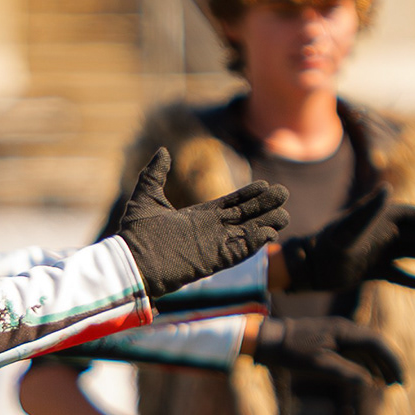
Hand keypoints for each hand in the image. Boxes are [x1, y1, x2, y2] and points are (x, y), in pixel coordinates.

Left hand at [110, 154, 287, 298]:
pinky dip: (254, 243)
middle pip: (243, 216)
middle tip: (283, 193)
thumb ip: (155, 174)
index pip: (229, 204)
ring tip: (284, 214)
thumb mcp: (145, 199)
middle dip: (263, 206)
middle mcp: (208, 231)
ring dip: (265, 224)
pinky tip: (269, 233)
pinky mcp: (211, 261)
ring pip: (245, 233)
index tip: (265, 184)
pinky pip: (238, 251)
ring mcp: (211, 247)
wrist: (129, 264)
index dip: (248, 195)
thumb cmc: (134, 235)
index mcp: (197, 217)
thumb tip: (163, 150)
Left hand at [248, 313, 406, 391]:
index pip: (377, 343)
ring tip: (389, 384)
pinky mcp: (333, 340)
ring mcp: (340, 334)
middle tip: (399, 384)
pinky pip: (355, 351)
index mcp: (345, 331)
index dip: (392, 360)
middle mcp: (346, 329)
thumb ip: (345, 372)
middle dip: (389, 364)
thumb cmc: (293, 351)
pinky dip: (365, 364)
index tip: (400, 377)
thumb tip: (368, 383)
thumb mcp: (319, 365)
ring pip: (366, 349)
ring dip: (379, 366)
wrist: (271, 339)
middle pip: (376, 346)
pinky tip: (371, 378)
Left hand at [281, 191, 414, 297]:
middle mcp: (380, 234)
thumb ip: (368, 212)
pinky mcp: (375, 271)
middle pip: (414, 234)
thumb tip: (387, 189)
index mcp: (375, 219)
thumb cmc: (327, 247)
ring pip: (411, 253)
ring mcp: (379, 253)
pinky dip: (414, 280)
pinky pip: (400, 275)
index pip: (407, 214)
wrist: (310, 271)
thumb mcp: (348, 230)